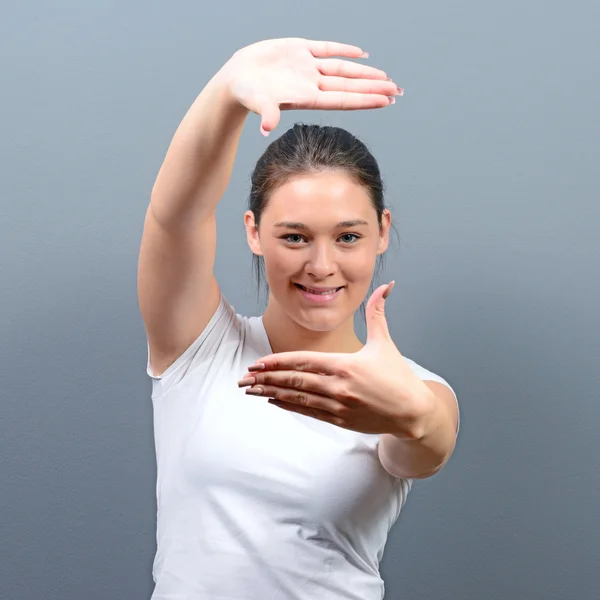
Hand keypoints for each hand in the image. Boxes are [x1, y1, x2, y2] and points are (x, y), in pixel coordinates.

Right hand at [220, 37, 402, 135]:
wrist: (235, 79)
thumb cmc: (246, 94)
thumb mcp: (257, 102)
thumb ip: (267, 112)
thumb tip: (267, 128)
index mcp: (308, 96)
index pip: (343, 98)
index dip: (366, 98)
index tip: (386, 100)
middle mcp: (312, 83)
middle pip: (350, 85)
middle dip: (374, 87)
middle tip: (398, 90)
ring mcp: (308, 67)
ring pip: (343, 69)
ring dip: (364, 73)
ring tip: (386, 77)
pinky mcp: (299, 50)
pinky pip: (327, 49)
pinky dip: (345, 50)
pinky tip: (362, 53)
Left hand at [237, 282, 434, 437]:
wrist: (413, 413)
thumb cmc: (399, 377)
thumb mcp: (385, 343)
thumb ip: (378, 313)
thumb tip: (387, 285)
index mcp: (346, 365)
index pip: (303, 361)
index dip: (278, 362)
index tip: (258, 362)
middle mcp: (338, 387)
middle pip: (294, 381)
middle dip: (266, 378)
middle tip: (243, 378)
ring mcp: (337, 406)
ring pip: (297, 398)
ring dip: (271, 393)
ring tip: (251, 390)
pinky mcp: (340, 420)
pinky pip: (308, 412)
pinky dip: (288, 406)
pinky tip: (273, 402)